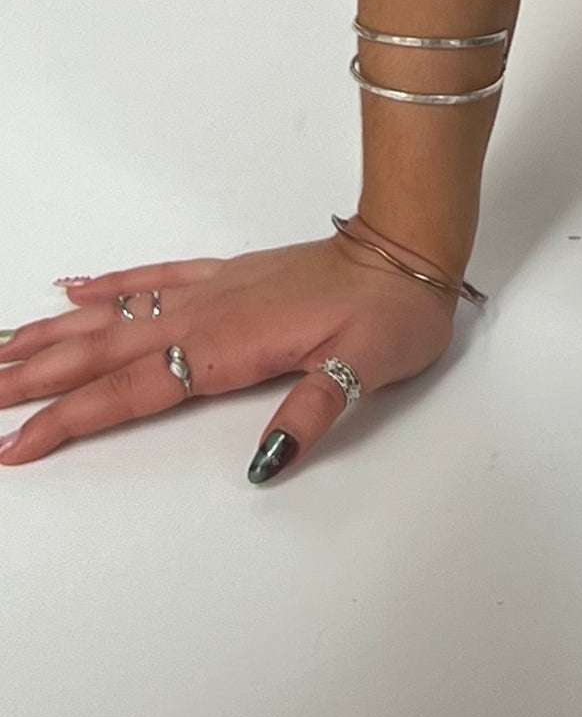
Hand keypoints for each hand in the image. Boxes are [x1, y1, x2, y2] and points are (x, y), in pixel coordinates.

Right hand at [0, 233, 460, 482]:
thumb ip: (311, 417)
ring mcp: (212, 291)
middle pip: (102, 353)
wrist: (408, 251)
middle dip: (36, 378)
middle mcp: (207, 315)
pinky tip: (72, 288)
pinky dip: (109, 284)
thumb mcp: (365, 372)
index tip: (16, 443)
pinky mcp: (226, 275)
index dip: (71, 419)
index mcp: (229, 347)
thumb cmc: (390, 314)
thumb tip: (267, 465)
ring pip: (115, 316)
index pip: (131, 391)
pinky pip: (153, 277)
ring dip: (54, 334)